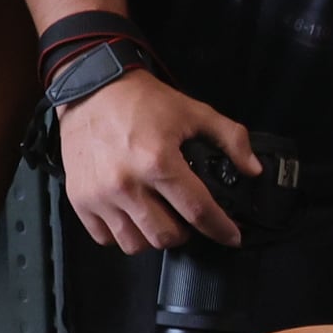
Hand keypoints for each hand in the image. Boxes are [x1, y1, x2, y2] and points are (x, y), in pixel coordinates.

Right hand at [57, 70, 258, 253]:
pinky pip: (106, 238)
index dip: (220, 228)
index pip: (197, 210)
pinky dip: (123, 234)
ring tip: (160, 218)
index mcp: (158, 161)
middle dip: (186, 233)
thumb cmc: (142, 101)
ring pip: (135, 244)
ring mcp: (99, 195)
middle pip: (166, 236)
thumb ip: (231, 138)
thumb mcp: (193, 111)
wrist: (90, 88)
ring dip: (154, 237)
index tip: (232, 237)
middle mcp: (126, 184)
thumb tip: (253, 169)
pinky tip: (133, 216)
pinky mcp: (79, 199)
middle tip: (189, 219)